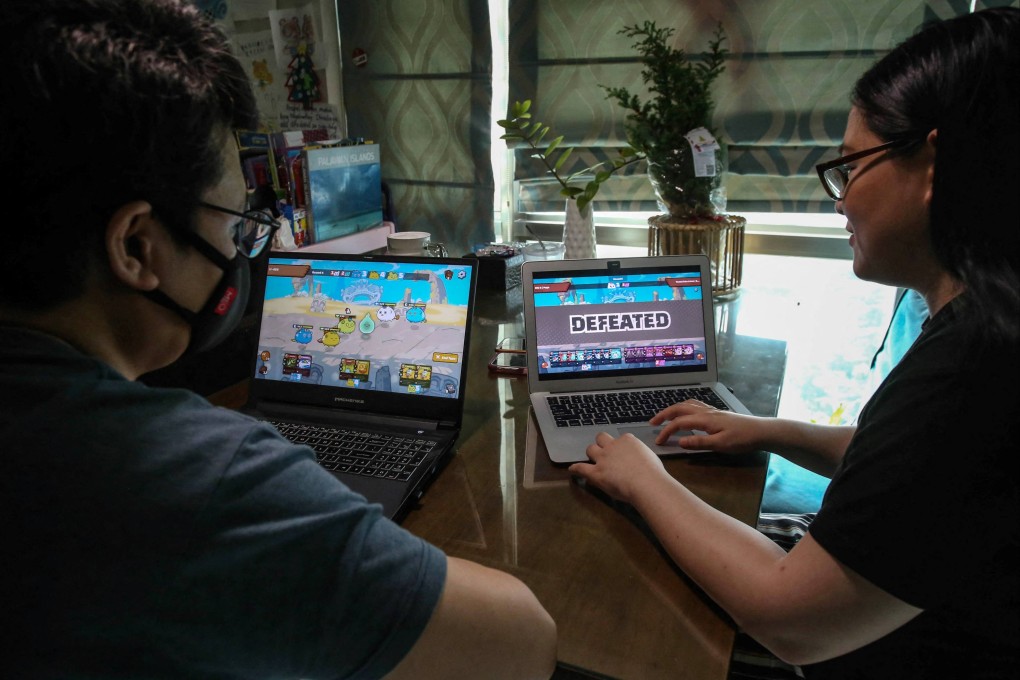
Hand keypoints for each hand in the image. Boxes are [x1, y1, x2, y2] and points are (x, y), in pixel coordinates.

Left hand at [568, 431, 669, 503]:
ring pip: (590, 449)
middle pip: (601, 438)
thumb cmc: (653, 473)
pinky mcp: (596, 473)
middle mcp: (613, 446)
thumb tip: (640, 460)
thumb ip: (640, 455)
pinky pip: (581, 468)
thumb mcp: (650, 457)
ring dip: (591, 453)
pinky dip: (576, 468)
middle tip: (603, 451)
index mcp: (627, 441)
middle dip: (601, 443)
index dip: (619, 445)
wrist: (646, 482)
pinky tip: (572, 469)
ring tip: (591, 459)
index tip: (620, 451)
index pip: (620, 439)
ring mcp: (603, 459)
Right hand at [650, 400, 765, 452]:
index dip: (667, 431)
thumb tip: (679, 441)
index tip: (658, 441)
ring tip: (666, 417)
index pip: (679, 423)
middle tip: (653, 422)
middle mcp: (706, 412)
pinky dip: (685, 408)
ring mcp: (712, 410)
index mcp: (705, 419)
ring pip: (688, 404)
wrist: (761, 431)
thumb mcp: (720, 444)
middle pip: (680, 408)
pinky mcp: (717, 413)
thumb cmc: (742, 439)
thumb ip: (699, 442)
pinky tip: (687, 414)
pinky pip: (696, 405)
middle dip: (664, 414)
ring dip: (674, 409)